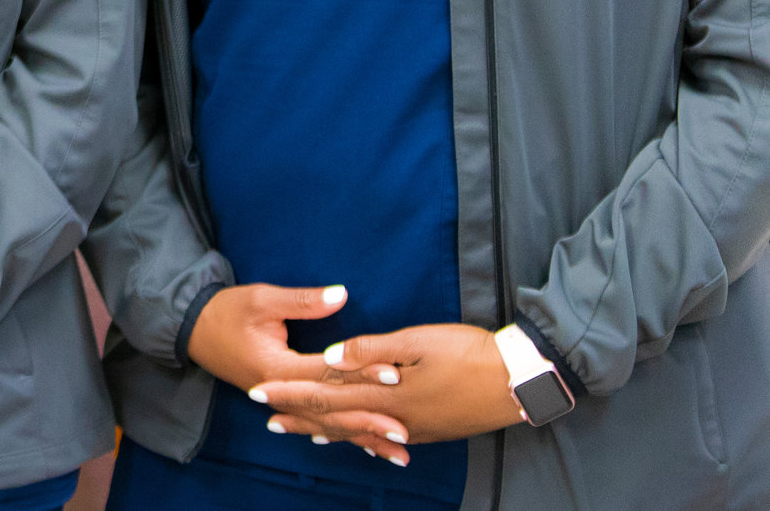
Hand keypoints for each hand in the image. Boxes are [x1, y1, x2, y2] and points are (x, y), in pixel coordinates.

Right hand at [185, 284, 407, 465]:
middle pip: (329, 408)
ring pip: (325, 424)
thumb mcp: (261, 299)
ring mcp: (278, 401)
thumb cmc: (226, 310)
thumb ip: (302, 301)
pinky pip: (315, 423)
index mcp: (274, 367)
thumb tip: (341, 295)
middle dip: (368, 418)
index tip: (394, 373)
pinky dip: (343, 435)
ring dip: (361, 436)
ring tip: (396, 449)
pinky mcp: (280, 402)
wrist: (191, 329)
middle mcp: (278, 392)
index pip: (325, 372)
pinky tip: (367, 447)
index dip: (360, 372)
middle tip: (404, 428)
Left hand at [252, 323, 524, 467]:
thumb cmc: (470, 353)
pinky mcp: (430, 429)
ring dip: (325, 429)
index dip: (290, 392)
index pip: (326, 391)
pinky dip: (359, 438)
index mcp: (387, 391)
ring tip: (299, 432)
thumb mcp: (419, 341)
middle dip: (299, 414)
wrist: (520, 381)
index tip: (259, 391)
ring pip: (358, 430)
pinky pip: (382, 437)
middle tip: (265, 417)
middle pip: (337, 415)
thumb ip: (372, 350)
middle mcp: (395, 416)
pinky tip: (351, 439)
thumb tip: (330, 356)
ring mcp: (413, 427)